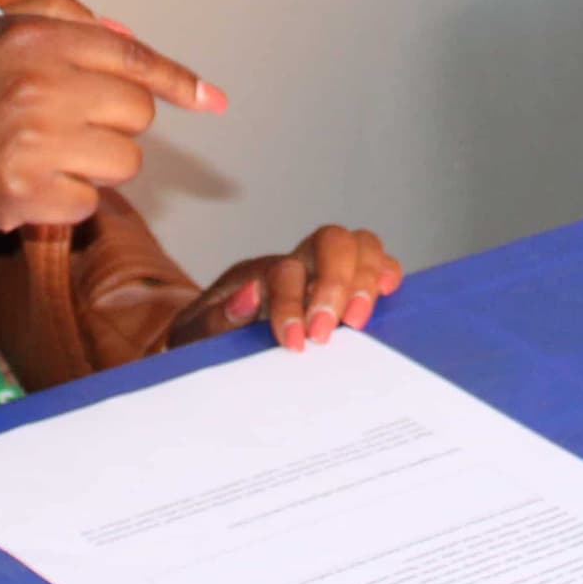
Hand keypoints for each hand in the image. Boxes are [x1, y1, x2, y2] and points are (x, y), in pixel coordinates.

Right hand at [0, 0, 224, 236]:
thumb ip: (61, 18)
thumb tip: (128, 37)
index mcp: (32, 39)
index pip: (131, 56)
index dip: (177, 80)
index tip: (210, 99)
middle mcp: (37, 86)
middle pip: (137, 111)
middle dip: (114, 122)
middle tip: (69, 125)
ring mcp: (34, 143)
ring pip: (125, 160)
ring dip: (96, 165)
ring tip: (47, 156)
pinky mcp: (28, 195)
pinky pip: (91, 201)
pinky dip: (66, 200)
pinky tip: (30, 184)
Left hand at [164, 225, 403, 352]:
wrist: (213, 342)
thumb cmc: (207, 339)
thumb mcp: (194, 336)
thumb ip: (215, 320)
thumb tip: (249, 298)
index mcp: (258, 273)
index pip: (283, 270)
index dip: (291, 303)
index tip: (294, 342)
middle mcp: (297, 263)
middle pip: (330, 241)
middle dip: (336, 284)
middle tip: (328, 330)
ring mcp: (326, 270)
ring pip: (359, 245)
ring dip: (366, 279)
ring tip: (358, 322)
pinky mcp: (349, 287)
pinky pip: (378, 263)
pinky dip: (387, 273)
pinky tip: (388, 293)